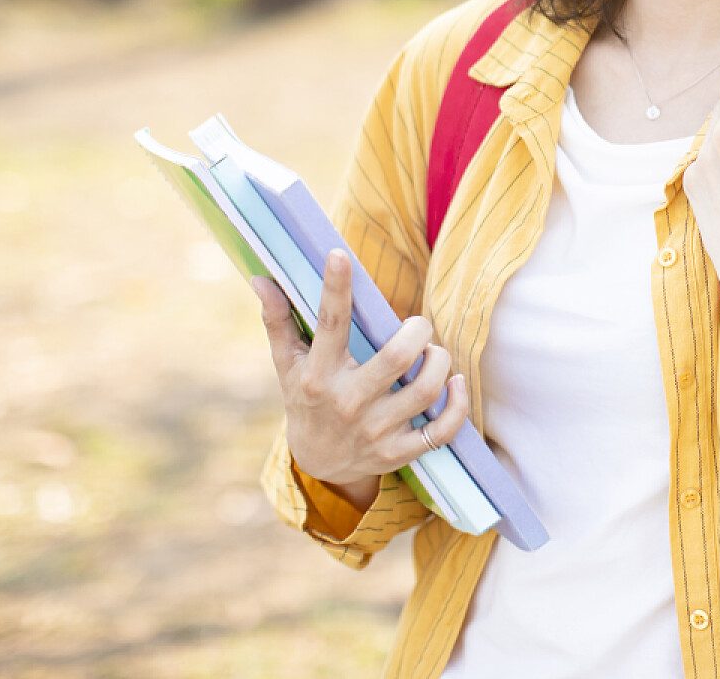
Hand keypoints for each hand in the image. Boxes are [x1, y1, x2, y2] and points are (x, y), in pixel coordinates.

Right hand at [254, 250, 469, 509]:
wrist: (317, 465)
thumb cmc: (306, 400)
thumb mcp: (287, 365)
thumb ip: (278, 321)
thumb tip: (261, 279)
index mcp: (318, 376)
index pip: (329, 325)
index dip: (335, 288)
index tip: (339, 255)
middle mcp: (348, 403)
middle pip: (397, 358)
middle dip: (418, 330)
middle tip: (418, 325)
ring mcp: (376, 431)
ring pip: (426, 390)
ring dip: (439, 361)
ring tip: (432, 353)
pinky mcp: (399, 452)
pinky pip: (442, 429)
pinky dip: (458, 403)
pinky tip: (455, 383)